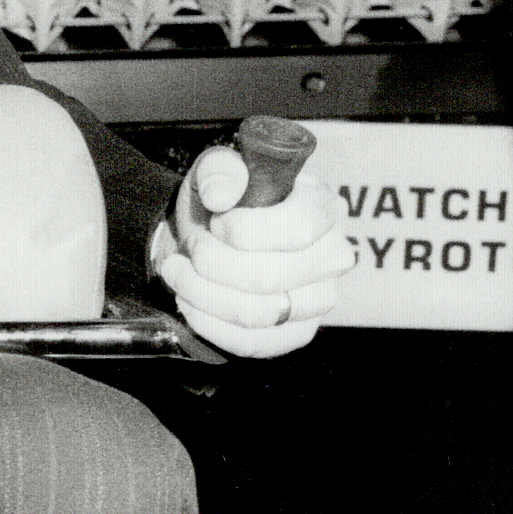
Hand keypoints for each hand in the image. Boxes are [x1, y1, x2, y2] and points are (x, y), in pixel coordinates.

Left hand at [149, 145, 355, 357]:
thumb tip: (222, 194)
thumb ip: (219, 170)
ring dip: (203, 295)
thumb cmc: (224, 206)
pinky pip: (254, 343)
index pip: (297, 228)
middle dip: (212, 264)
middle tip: (189, 251)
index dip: (244, 231)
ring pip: (258, 314)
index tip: (216, 222)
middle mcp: (333, 256)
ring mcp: (320, 300)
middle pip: (270, 277)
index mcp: (324, 207)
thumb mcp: (217, 173)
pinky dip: (210, 325)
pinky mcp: (298, 333)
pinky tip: (189, 303)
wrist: (213, 243)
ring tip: (179, 274)